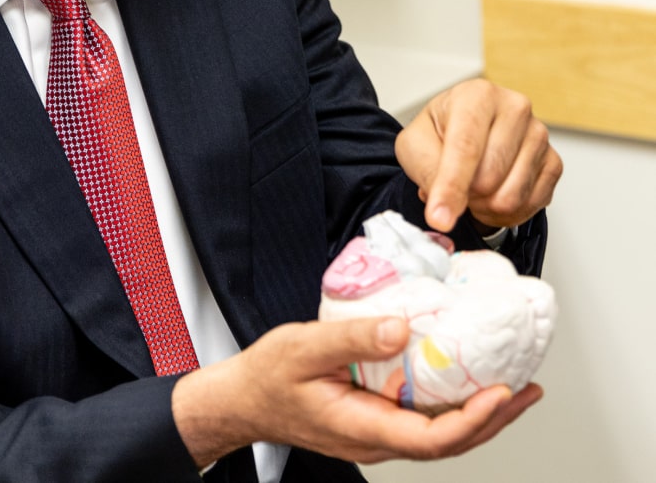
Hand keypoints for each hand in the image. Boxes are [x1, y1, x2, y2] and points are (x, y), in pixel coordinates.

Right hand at [171, 317, 541, 468]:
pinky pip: (422, 417)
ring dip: (480, 413)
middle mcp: (377, 438)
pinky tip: (464, 380)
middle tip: (528, 390)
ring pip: (440, 434)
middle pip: (449, 442)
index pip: (432, 440)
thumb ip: (350, 338)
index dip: (474, 420)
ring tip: (512, 387)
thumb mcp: (302, 348)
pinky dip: (453, 403)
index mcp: (362, 428)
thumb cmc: (267, 376)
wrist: (243, 399)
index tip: (502, 393)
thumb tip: (402, 328)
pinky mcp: (374, 417)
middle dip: (493, 419)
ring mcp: (377, 431)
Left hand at [395, 78, 562, 232]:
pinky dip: (506, 213)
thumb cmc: (440, 133)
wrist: (463, 130)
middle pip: (490, 177)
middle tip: (453, 188)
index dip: (451, 186)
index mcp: (477, 96)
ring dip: (484, 207)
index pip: (466, 147)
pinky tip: (492, 195)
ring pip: (511, 197)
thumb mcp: (414, 145)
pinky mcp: (554, 161)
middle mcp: (514, 109)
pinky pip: (532, 205)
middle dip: (466, 196)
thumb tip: (443, 212)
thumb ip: (426, 172)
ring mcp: (539, 135)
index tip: (439, 217)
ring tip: (472, 190)